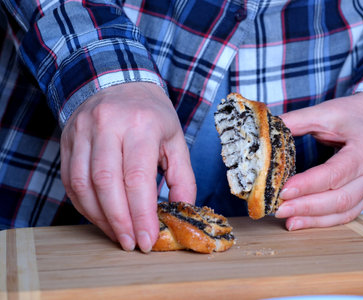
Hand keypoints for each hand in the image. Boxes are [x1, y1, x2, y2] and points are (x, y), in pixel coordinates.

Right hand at [60, 82, 195, 251]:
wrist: (118, 80)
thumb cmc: (151, 114)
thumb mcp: (175, 139)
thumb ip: (183, 177)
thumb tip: (182, 211)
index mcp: (141, 124)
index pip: (137, 176)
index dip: (141, 213)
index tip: (147, 239)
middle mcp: (108, 125)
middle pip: (106, 182)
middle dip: (119, 221)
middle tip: (131, 243)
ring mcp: (83, 131)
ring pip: (82, 184)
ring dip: (99, 217)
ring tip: (117, 234)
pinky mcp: (67, 139)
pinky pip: (69, 179)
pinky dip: (84, 204)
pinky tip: (100, 217)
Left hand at [275, 92, 362, 229]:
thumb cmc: (351, 115)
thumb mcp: (324, 112)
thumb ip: (296, 121)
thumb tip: (267, 129)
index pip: (334, 173)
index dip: (308, 184)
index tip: (284, 190)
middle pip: (340, 198)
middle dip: (307, 207)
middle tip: (280, 209)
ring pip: (343, 212)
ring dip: (313, 219)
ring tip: (287, 220)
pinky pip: (345, 215)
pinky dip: (322, 221)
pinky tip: (300, 222)